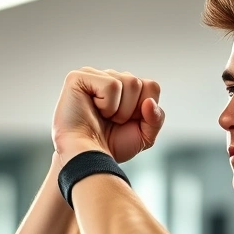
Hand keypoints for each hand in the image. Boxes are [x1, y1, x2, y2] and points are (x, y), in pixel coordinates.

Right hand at [51, 67, 165, 163]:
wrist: (87, 159)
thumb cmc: (110, 146)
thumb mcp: (144, 136)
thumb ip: (156, 118)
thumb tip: (149, 102)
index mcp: (123, 87)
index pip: (151, 86)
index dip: (144, 109)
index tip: (127, 123)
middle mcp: (107, 77)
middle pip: (139, 83)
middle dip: (131, 110)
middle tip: (112, 122)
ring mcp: (92, 74)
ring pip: (130, 81)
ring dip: (119, 109)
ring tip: (102, 117)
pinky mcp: (78, 78)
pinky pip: (112, 85)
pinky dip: (107, 105)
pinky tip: (92, 110)